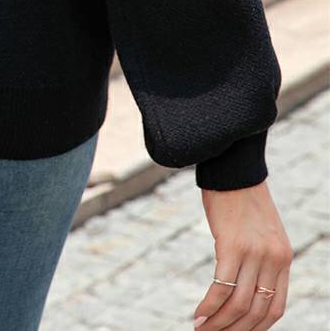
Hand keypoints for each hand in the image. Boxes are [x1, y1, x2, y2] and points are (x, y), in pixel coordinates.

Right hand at [192, 180, 292, 328]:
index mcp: (284, 258)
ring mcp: (255, 254)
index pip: (275, 310)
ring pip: (239, 305)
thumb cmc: (241, 197)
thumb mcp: (262, 230)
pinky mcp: (232, 246)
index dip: (255, 329)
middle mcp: (274, 260)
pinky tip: (198, 315)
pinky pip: (222, 287)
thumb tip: (247, 286)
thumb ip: (261, 257)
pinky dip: (209, 307)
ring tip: (202, 330)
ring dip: (218, 324)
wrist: (233, 167)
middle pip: (256, 312)